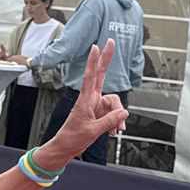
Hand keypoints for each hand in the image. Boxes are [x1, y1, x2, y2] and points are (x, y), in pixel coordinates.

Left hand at [36, 40, 126, 166]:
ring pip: (115, 104)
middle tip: (111, 41)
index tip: (95, 47)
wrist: (65, 148)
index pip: (91, 76)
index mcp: (85, 100)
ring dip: (118, 118)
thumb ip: (110, 121)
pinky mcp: (99, 115)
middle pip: (101, 75)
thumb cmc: (73, 138)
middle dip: (106, 59)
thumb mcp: (93, 131)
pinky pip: (113, 115)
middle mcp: (91, 100)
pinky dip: (116, 123)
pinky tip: (113, 133)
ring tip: (116, 131)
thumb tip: (124, 112)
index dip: (94, 61)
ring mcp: (96, 106)